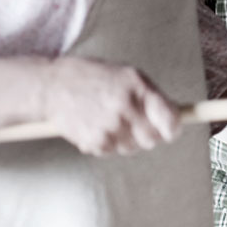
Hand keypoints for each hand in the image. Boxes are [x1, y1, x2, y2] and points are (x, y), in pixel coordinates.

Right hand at [42, 56, 181, 155]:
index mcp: (138, 87)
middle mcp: (126, 107)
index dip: (173, 128)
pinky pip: (111, 151)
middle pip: (153, 140)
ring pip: (132, 148)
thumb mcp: (126, 75)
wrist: (52, 85)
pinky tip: (95, 125)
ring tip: (109, 119)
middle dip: (148, 135)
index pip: (170, 119)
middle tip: (135, 124)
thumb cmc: (93, 77)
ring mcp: (110, 126)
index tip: (170, 130)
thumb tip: (174, 119)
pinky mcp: (94, 142)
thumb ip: (150, 96)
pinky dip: (106, 143)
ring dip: (126, 139)